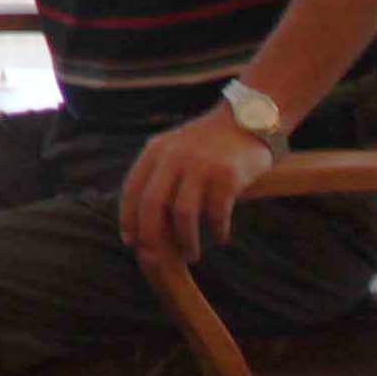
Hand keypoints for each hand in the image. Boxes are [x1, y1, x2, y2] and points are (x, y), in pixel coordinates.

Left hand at [120, 110, 278, 263]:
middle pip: (152, 204)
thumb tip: (145, 219)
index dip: (128, 218)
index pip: (132, 189)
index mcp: (155, 150)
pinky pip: (216, 212)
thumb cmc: (209, 144)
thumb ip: (159, 174)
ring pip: (183, 213)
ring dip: (186, 240)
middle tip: (158, 256)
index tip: (130, 241)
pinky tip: (221, 237)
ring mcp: (200, 165)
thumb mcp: (175, 149)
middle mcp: (173, 156)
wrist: (248, 118)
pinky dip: (217, 230)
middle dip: (152, 235)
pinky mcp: (227, 174)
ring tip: (192, 255)